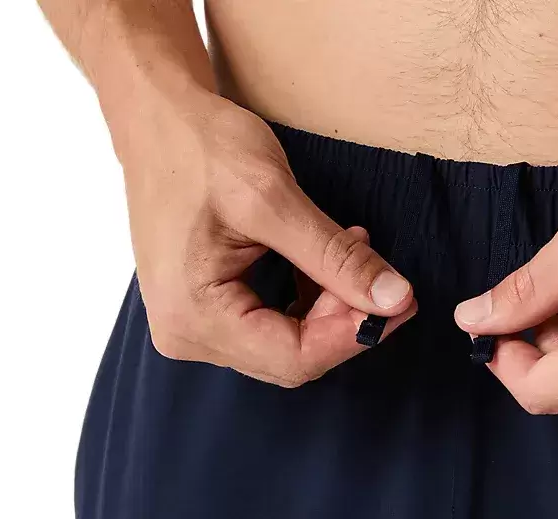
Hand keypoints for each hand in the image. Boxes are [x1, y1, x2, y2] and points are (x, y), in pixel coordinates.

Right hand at [119, 94, 415, 386]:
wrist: (157, 120)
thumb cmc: (201, 148)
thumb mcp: (275, 199)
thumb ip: (335, 257)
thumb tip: (394, 299)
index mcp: (192, 315)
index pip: (294, 357)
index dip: (353, 335)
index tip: (399, 302)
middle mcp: (186, 334)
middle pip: (291, 357)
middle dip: (344, 321)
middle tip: (387, 280)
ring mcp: (192, 326)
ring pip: (287, 345)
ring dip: (330, 310)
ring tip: (353, 254)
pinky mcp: (204, 312)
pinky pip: (270, 328)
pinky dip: (308, 302)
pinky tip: (325, 266)